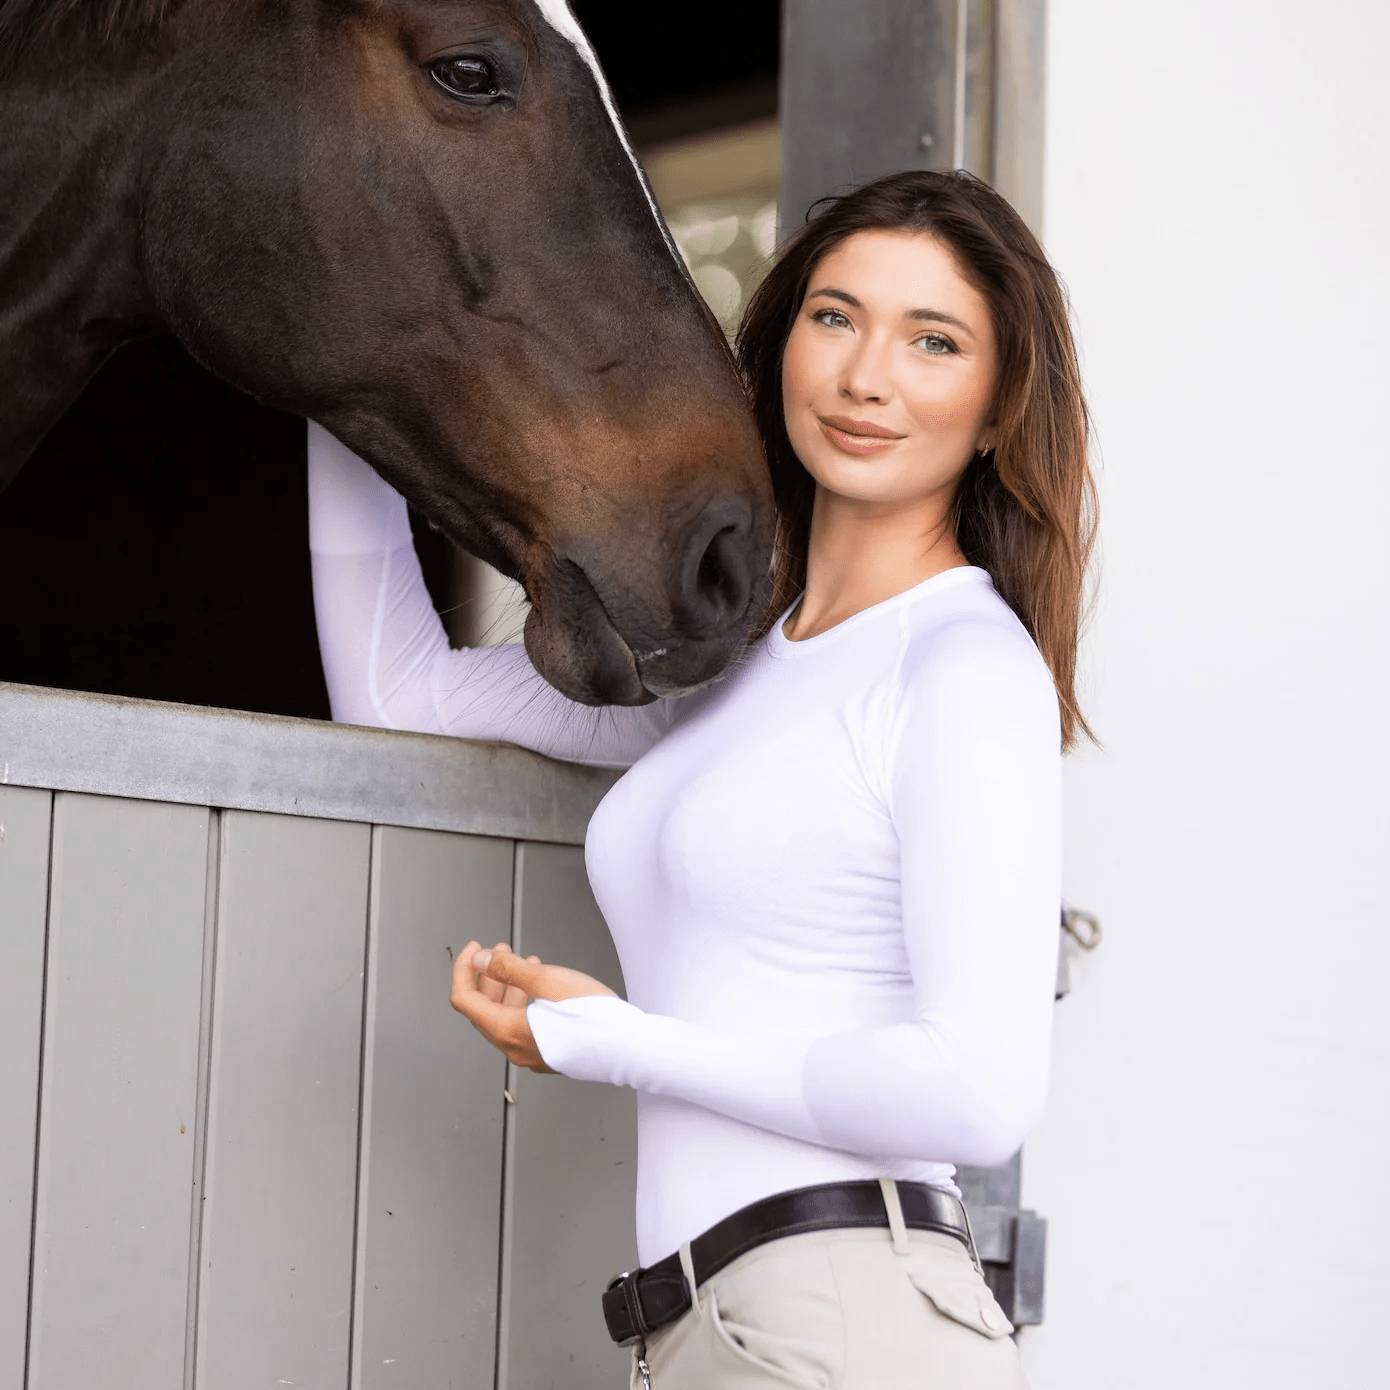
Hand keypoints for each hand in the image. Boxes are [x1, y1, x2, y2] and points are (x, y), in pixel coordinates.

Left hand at [449, 940, 615, 1072]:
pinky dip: (522, 1000)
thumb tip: (481, 961)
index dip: (463, 970)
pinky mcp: (547, 1053)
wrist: (628, 1046)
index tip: (475, 949)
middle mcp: (514, 1047)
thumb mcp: (548, 981)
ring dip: (506, 986)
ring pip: (503, 1016)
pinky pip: (521, 1025)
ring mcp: (531, 1053)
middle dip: (486, 975)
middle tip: (496, 950)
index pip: (465, 999)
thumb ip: (508, 969)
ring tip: (521, 961)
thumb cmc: (594, 1016)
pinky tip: (538, 983)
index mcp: (508, 1030)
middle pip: (482, 1009)